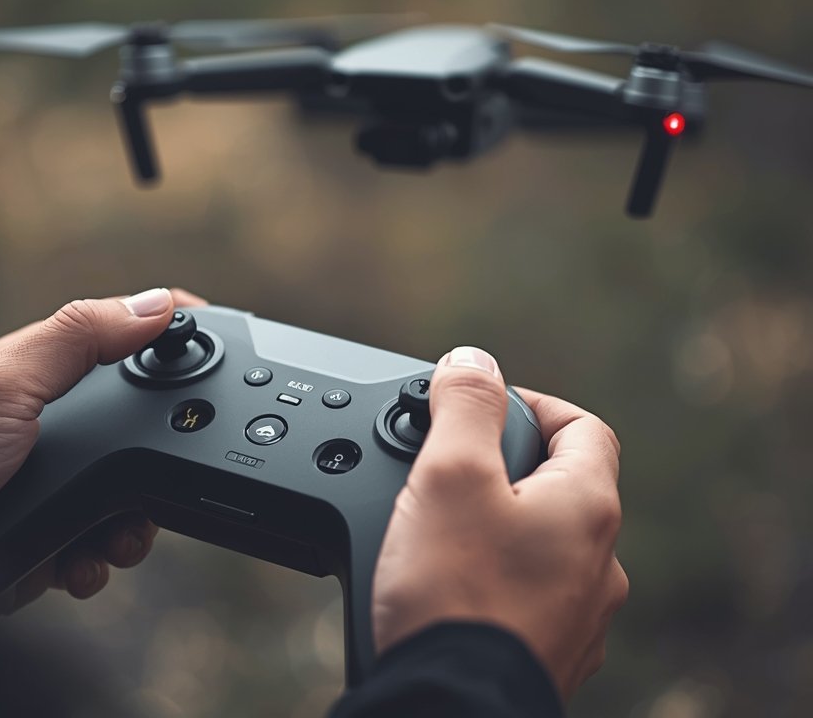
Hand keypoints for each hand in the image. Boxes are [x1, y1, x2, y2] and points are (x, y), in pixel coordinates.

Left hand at [0, 287, 206, 611]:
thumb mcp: (5, 383)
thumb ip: (79, 339)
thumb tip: (155, 304)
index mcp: (40, 374)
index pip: (119, 337)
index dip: (169, 331)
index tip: (216, 334)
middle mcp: (49, 424)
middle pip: (138, 421)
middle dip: (162, 451)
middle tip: (165, 474)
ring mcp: (52, 482)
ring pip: (129, 491)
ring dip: (134, 521)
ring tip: (115, 537)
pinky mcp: (50, 536)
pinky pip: (101, 543)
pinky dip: (101, 558)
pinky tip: (78, 562)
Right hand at [371, 346, 627, 701]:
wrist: (449, 702)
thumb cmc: (455, 596)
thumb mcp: (450, 473)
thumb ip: (464, 405)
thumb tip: (472, 359)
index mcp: (586, 507)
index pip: (583, 426)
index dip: (534, 404)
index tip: (485, 407)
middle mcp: (598, 562)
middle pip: (564, 486)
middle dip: (508, 465)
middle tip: (451, 467)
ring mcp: (579, 614)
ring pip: (546, 545)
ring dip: (504, 524)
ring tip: (444, 528)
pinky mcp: (549, 653)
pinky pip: (531, 596)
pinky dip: (499, 577)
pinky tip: (455, 585)